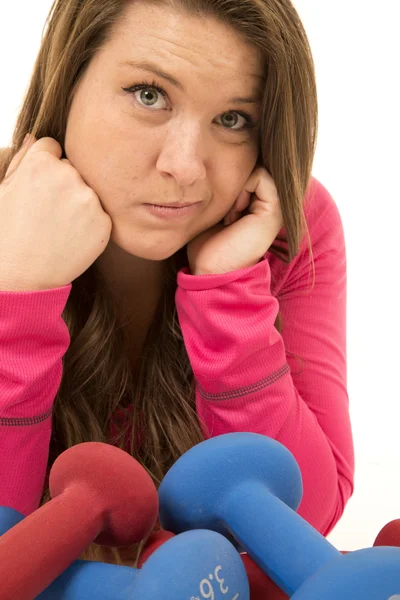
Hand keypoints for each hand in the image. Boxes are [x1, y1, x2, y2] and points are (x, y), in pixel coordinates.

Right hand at [0, 134, 111, 290]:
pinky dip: (91, 225)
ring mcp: (89, 200)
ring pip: (89, 192)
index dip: (45, 168)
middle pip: (74, 169)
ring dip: (80, 204)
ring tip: (59, 228)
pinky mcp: (104, 222)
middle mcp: (67, 176)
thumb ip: (23, 161)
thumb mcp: (4, 191)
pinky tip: (72, 238)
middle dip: (65, 185)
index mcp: (40, 163)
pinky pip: (101, 215)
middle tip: (49, 213)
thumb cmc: (7, 234)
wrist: (22, 277)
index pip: (53, 148)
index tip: (40, 189)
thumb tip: (34, 137)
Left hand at [187, 167, 283, 274]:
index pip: (247, 168)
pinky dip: (243, 189)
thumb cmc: (207, 246)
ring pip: (256, 169)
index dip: (228, 179)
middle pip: (252, 166)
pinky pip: (260, 176)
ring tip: (229, 214)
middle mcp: (271, 205)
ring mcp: (277, 207)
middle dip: (232, 182)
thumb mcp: (212, 209)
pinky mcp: (275, 210)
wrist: (212, 272)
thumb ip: (221, 188)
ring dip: (236, 187)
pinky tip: (235, 213)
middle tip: (224, 212)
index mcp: (259, 205)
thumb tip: (216, 162)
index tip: (220, 210)